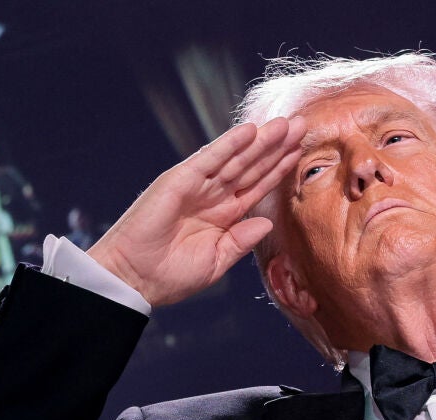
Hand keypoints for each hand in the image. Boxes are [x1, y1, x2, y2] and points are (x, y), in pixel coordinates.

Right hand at [87, 116, 304, 306]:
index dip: (278, 169)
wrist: (134, 279)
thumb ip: (241, 241)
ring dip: (260, 140)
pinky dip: (229, 144)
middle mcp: (212, 196)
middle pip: (251, 166)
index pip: (257, 186)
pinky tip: (250, 130)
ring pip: (235, 158)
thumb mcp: (216, 262)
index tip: (300, 152)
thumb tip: (266, 223)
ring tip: (285, 124)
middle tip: (301, 125)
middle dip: (276, 147)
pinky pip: (209, 158)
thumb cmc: (168, 276)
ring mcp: (196, 186)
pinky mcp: (179, 180)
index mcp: (223, 216)